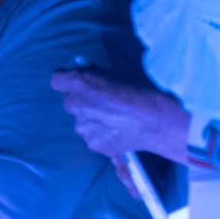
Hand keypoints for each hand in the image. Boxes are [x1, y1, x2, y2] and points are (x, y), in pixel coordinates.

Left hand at [52, 68, 190, 163]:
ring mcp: (83, 127)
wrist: (161, 122)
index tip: (78, 81)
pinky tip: (120, 132)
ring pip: (82, 121)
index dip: (67, 80)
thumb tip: (87, 75)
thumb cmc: (145, 92)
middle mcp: (76, 105)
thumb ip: (97, 77)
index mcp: (81, 83)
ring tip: (118, 120)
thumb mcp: (119, 75)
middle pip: (71, 102)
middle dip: (84, 101)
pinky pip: (93, 136)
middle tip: (105, 102)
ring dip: (93, 119)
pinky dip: (102, 134)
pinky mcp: (93, 143)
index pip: (57, 80)